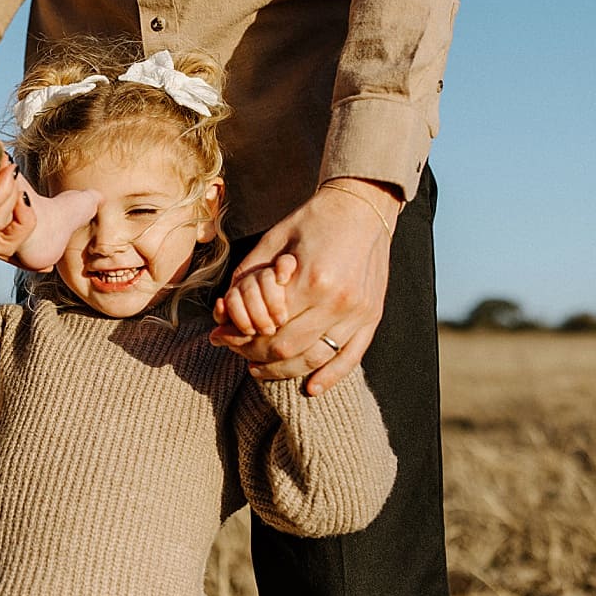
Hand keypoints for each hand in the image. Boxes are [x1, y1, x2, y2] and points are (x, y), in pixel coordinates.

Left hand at [210, 180, 398, 394]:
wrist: (361, 206)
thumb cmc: (313, 219)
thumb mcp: (274, 239)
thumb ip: (250, 274)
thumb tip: (224, 308)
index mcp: (311, 279)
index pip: (268, 327)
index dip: (240, 337)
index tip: (223, 337)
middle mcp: (337, 301)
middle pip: (288, 349)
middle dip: (256, 356)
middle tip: (238, 355)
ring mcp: (358, 313)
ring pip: (315, 359)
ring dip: (285, 371)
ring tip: (261, 369)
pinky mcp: (372, 317)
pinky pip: (350, 358)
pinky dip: (330, 377)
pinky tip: (311, 388)